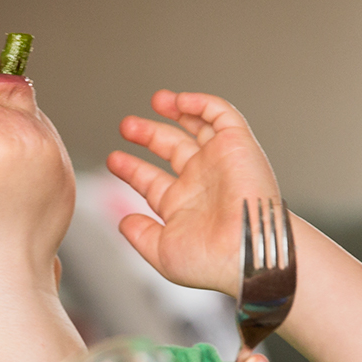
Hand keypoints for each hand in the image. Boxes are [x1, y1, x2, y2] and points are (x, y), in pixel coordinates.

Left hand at [107, 90, 281, 294]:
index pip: (152, 181)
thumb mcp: (162, 253)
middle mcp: (201, 181)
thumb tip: (123, 221)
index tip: (113, 160)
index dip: (132, 168)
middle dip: (148, 134)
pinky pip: (220, 115)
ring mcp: (219, 161)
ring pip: (196, 126)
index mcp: (183, 206)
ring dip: (176, 110)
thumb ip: (140, 235)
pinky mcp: (237, 145)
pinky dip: (201, 103)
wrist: (248, 251)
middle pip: (171, 148)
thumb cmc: (211, 261)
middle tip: (127, 125)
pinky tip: (179, 101)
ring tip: (156, 100)